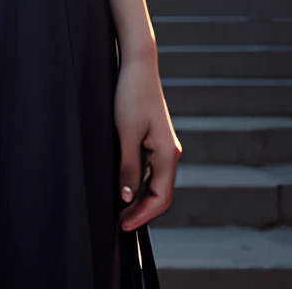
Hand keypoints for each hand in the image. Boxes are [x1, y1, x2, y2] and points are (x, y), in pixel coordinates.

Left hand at [113, 47, 180, 229]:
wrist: (138, 66)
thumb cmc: (131, 96)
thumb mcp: (126, 133)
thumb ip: (128, 167)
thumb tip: (126, 198)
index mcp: (168, 154)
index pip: (160, 198)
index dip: (142, 215)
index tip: (123, 225)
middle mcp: (171, 153)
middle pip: (160, 193)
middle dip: (142, 211)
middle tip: (120, 222)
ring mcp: (164, 146)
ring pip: (155, 182)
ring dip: (140, 198)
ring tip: (119, 208)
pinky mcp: (156, 139)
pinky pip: (151, 169)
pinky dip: (139, 182)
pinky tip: (125, 186)